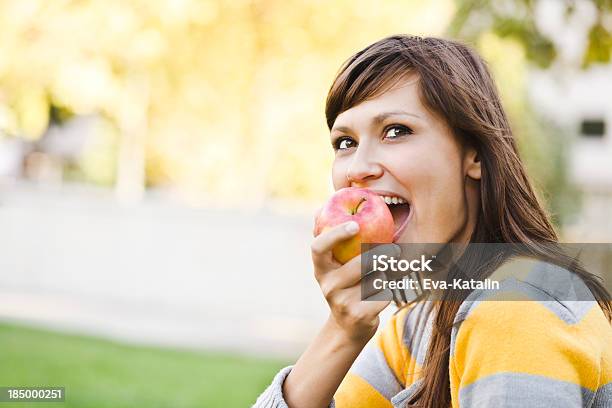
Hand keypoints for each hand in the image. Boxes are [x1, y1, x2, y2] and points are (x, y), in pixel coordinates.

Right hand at [311, 219, 398, 342]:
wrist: (348, 326)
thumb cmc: (346, 284)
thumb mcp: (335, 264)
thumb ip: (333, 238)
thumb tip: (324, 204)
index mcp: (320, 267)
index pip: (319, 247)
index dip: (336, 234)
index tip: (355, 224)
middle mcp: (327, 285)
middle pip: (358, 264)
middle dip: (380, 254)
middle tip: (395, 248)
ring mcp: (341, 302)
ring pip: (375, 278)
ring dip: (385, 274)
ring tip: (384, 276)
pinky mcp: (359, 315)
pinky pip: (384, 294)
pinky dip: (390, 291)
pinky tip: (384, 294)